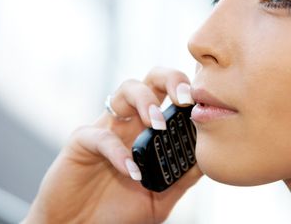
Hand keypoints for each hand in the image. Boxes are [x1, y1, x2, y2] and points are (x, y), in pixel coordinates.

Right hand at [23, 67, 201, 223]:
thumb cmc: (119, 211)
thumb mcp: (161, 196)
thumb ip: (182, 178)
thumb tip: (209, 160)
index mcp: (151, 128)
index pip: (172, 94)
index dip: (189, 89)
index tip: (205, 99)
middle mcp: (131, 121)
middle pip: (152, 79)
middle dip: (171, 79)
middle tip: (184, 99)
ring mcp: (107, 127)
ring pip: (126, 89)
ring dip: (146, 101)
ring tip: (159, 124)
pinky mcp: (81, 142)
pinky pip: (101, 136)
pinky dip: (118, 151)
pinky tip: (131, 171)